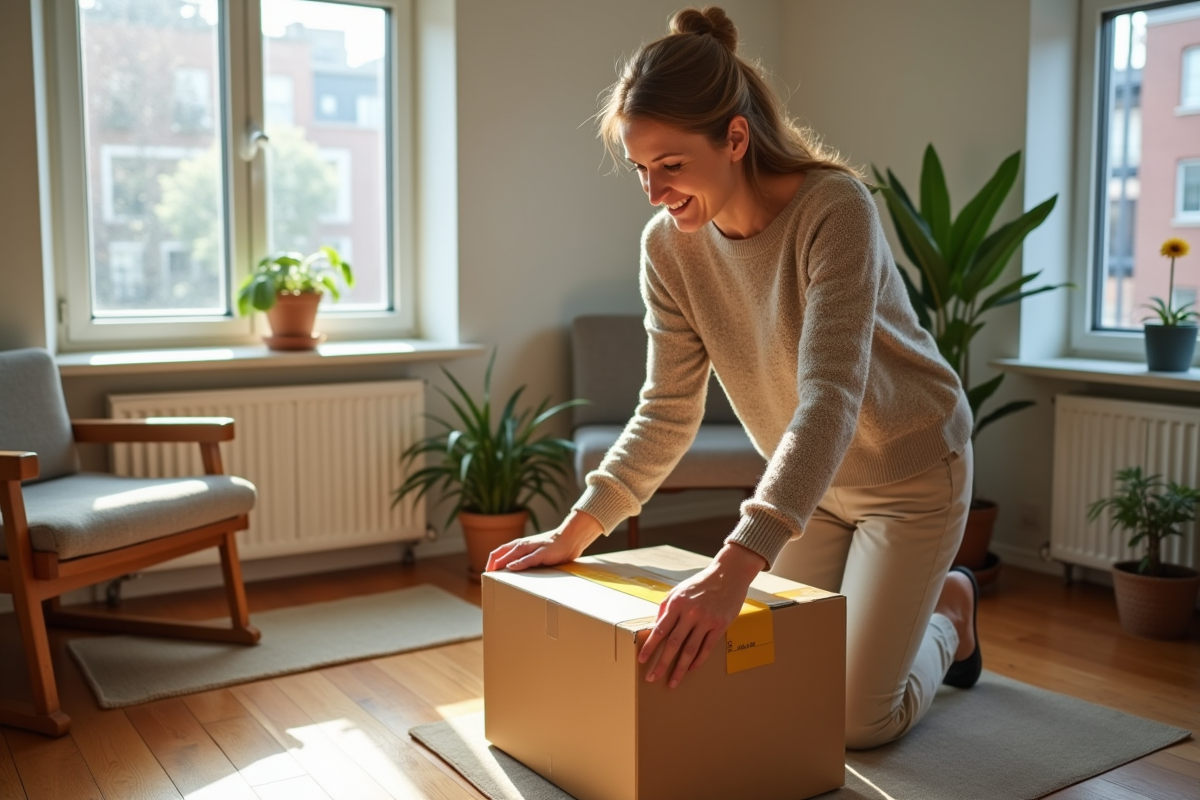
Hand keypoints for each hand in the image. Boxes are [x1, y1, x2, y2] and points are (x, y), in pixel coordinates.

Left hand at [485, 509, 603, 571]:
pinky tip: (512, 568)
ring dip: (502, 562)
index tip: (487, 571)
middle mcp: (524, 544)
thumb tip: (511, 569)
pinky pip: (529, 558)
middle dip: (493, 563)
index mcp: (521, 544)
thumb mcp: (534, 552)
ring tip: (494, 571)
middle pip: (502, 551)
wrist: (570, 539)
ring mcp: (533, 547)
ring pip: (513, 553)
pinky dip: (520, 562)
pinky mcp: (543, 552)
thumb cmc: (552, 548)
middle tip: (487, 575)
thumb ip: (523, 558)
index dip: (491, 560)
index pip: (500, 550)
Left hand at [639, 543, 765, 688]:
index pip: (660, 630)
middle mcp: (690, 613)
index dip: (650, 647)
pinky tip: (690, 669)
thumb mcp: (679, 589)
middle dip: (661, 663)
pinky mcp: (720, 625)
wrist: (728, 574)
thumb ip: (666, 606)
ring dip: (679, 668)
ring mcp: (706, 620)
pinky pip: (707, 648)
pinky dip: (698, 661)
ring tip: (672, 682)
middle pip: (673, 643)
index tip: (642, 660)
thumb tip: (656, 625)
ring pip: (690, 650)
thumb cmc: (701, 583)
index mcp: (677, 603)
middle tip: (652, 678)